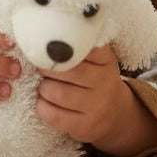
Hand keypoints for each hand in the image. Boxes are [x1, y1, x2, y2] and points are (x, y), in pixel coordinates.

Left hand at [36, 45, 156, 156]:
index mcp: (106, 61)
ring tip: (44, 86)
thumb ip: (79, 46)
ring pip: (57, 93)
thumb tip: (47, 29)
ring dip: (43, 88)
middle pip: (67, 71)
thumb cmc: (96, 80)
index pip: (83, 47)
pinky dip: (42, 107)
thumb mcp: (96, 60)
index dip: (61, 48)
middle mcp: (105, 83)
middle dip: (46, 68)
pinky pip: (54, 115)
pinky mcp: (85, 127)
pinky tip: (43, 102)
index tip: (48, 48)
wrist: (115, 114)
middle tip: (40, 68)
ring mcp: (97, 107)